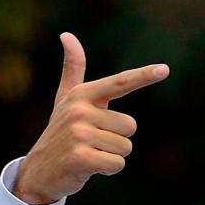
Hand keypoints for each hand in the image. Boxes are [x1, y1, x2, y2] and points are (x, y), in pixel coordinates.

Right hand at [13, 32, 168, 204]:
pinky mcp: (81, 157)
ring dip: (112, 155)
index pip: (119, 83)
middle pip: (130, 126)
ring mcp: (79, 133)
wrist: (40, 170)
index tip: (164, 69)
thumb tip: (67, 35)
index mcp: (82, 94)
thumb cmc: (61, 132)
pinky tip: (89, 167)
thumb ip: (72, 69)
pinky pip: (117, 163)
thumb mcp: (67, 99)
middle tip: (94, 142)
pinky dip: (108, 169)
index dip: (143, 76)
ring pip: (125, 147)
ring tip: (90, 153)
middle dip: (118, 139)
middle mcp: (79, 110)